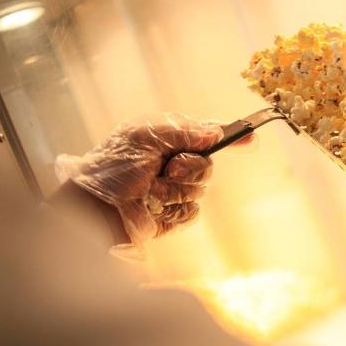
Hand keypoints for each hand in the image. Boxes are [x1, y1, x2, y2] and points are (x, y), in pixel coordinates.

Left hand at [56, 114, 232, 248]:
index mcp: (164, 141)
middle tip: (167, 169)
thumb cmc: (113, 170)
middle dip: (190, 168)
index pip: (203, 136)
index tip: (249, 137)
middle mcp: (171, 164)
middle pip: (207, 165)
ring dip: (176, 191)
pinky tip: (155, 208)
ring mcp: (173, 190)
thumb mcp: (144, 137)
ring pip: (199, 190)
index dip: (227, 136)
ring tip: (151, 192)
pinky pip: (191, 211)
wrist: (97, 209)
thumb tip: (214, 133)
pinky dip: (174, 210)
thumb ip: (183, 131)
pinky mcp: (172, 214)